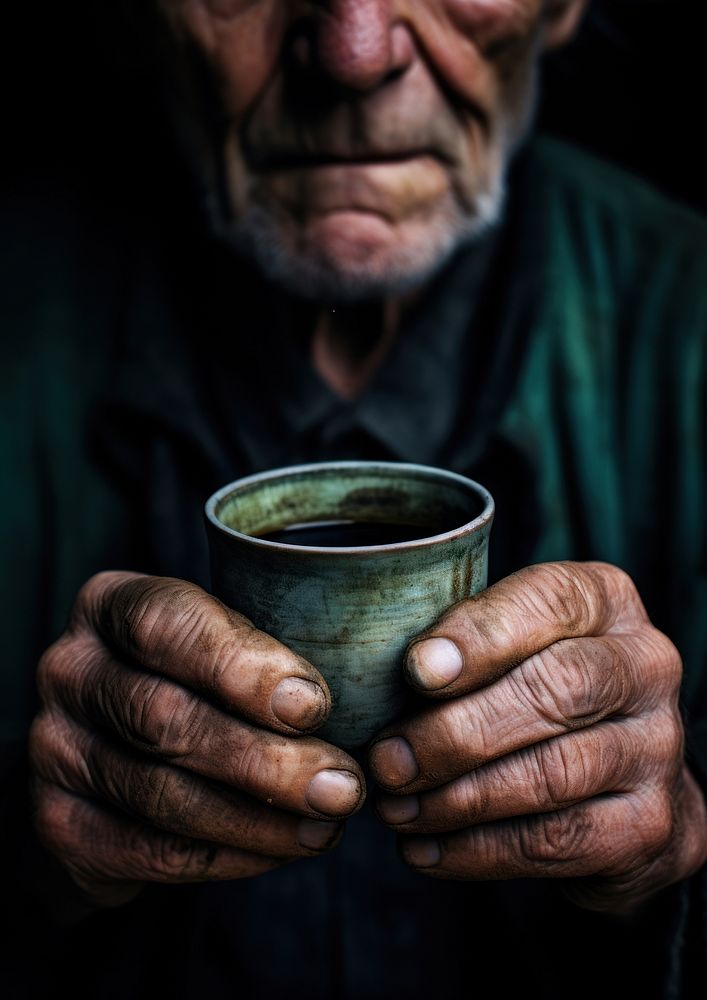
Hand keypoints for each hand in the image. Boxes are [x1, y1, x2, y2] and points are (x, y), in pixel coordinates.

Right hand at [30, 572, 364, 906]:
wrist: (111, 749)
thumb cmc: (192, 677)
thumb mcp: (220, 639)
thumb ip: (264, 653)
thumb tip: (363, 702)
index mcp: (109, 605)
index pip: (166, 625)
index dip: (243, 668)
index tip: (316, 705)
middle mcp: (69, 670)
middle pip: (165, 719)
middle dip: (266, 760)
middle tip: (343, 786)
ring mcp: (54, 748)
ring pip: (161, 794)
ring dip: (258, 819)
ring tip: (327, 825)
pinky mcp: (60, 822)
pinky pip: (150, 850)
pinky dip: (227, 857)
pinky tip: (279, 850)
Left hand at [370, 562, 706, 910]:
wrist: (618, 775)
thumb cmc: (533, 688)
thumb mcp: (504, 644)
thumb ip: (457, 648)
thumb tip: (377, 687)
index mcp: (606, 602)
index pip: (550, 602)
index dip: (481, 635)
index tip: (416, 670)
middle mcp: (646, 666)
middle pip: (556, 690)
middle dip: (457, 732)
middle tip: (388, 761)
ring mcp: (657, 747)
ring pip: (554, 774)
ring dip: (459, 798)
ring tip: (397, 808)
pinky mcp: (652, 824)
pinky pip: (558, 842)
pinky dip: (479, 851)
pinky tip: (427, 849)